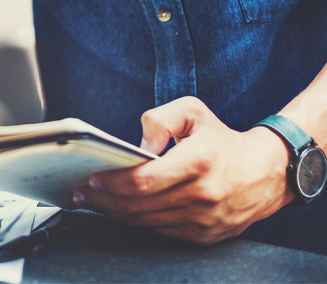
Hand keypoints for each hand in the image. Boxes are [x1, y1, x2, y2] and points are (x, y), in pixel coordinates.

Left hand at [72, 96, 294, 243]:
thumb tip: (138, 145)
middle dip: (102, 199)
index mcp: (198, 161)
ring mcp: (203, 219)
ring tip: (94, 199)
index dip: (112, 182)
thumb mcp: (194, 111)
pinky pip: (158, 230)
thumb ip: (161, 118)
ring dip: (114, 211)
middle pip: (137, 205)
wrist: (264, 173)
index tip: (93, 177)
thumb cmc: (220, 139)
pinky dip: (137, 220)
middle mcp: (202, 194)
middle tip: (82, 192)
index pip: (143, 180)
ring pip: (144, 221)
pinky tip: (122, 208)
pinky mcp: (202, 236)